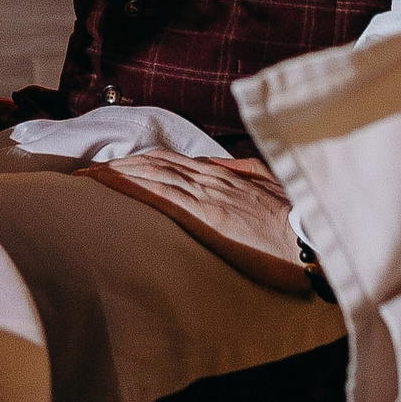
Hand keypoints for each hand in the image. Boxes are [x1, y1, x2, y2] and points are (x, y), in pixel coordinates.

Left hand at [79, 151, 308, 294]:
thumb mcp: (272, 188)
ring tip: (85, 177)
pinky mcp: (204, 212)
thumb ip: (245, 175)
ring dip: (115, 172)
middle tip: (88, 172)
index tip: (116, 166)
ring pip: (151, 171)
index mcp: (227, 174)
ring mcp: (206, 192)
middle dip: (119, 165)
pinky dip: (127, 183)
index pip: (173, 161)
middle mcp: (212, 177)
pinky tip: (105, 184)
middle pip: (155, 162)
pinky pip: (157, 191)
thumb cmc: (299, 223)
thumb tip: (220, 166)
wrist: (315, 240)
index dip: (141, 161)